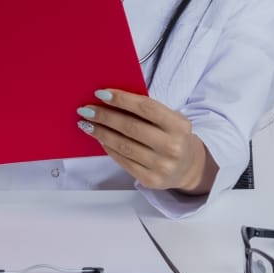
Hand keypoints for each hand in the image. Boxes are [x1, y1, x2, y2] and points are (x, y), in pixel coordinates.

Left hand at [77, 89, 217, 193]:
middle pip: (131, 127)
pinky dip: (108, 148)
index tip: (100, 93)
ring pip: (123, 145)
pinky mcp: (151, 180)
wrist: (187, 167)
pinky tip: (100, 139)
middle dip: (104, 116)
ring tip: (87, 124)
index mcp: (179, 126)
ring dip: (101, 132)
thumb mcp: (169, 119)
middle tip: (86, 109)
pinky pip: (123, 161)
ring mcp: (162, 165)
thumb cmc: (172, 135)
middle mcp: (172, 146)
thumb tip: (109, 99)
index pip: (146, 108)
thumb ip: (146, 110)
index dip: (121, 99)